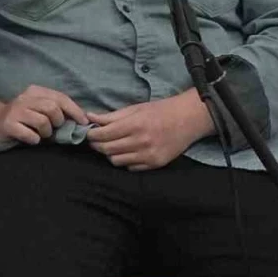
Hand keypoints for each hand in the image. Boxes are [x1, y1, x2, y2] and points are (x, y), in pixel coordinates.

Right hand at [0, 84, 88, 145]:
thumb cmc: (21, 118)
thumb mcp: (37, 108)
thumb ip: (56, 110)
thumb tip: (82, 119)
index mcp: (34, 91)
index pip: (60, 97)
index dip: (75, 110)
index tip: (84, 122)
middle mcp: (24, 98)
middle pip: (52, 109)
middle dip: (58, 122)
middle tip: (54, 130)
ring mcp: (15, 111)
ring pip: (43, 122)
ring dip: (46, 133)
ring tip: (41, 135)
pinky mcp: (7, 125)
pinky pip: (30, 135)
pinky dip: (34, 140)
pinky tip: (30, 139)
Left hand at [87, 91, 215, 170]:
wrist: (188, 120)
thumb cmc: (160, 111)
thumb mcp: (135, 109)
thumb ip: (111, 116)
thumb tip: (89, 117)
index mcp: (134, 125)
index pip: (103, 135)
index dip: (91, 135)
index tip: (89, 132)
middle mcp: (141, 142)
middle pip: (107, 149)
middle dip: (97, 144)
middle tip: (96, 139)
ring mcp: (148, 155)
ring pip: (116, 161)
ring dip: (110, 154)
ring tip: (112, 145)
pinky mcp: (155, 164)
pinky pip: (130, 167)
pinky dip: (124, 160)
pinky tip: (127, 152)